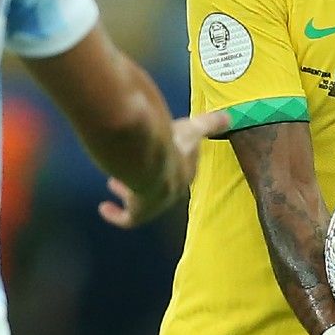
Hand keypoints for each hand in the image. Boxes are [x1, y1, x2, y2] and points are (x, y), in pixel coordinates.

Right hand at [99, 109, 231, 228]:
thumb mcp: (192, 129)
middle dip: (148, 178)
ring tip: (114, 182)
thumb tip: (229, 116)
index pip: (180, 170)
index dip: (169, 161)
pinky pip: (128, 219)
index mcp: (185, 172)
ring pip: (142, 201)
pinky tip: (105, 208)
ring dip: (129, 192)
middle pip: (160, 186)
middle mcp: (172, 190)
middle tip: (138, 167)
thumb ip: (209, 123)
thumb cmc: (171, 143)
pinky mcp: (140, 212)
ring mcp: (157, 203)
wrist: (151, 161)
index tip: (158, 154)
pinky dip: (117, 215)